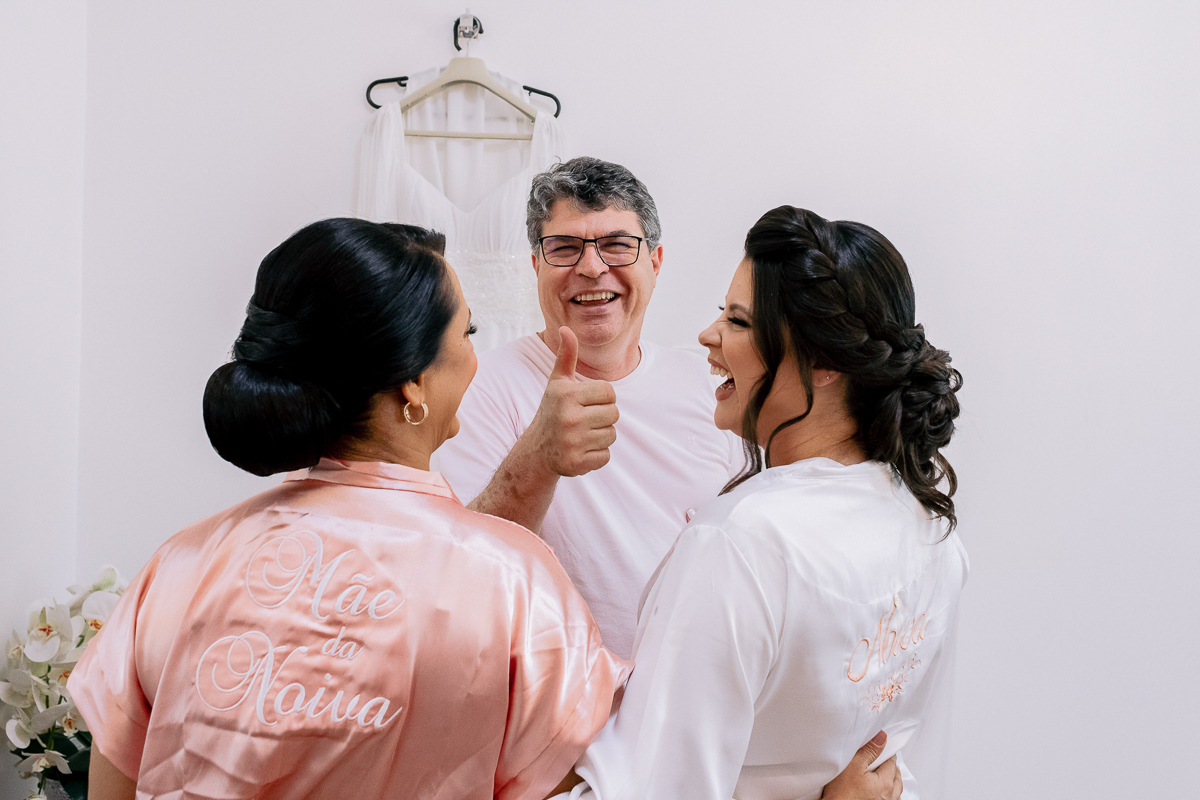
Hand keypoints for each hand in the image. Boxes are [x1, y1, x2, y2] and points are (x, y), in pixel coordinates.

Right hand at [527, 327, 618, 476]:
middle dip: (603, 417)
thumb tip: (566, 329)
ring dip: (601, 436)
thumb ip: (566, 356)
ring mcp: (572, 442)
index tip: (586, 403)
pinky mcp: (576, 463)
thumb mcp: (557, 383)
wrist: (537, 451)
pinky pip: (605, 456)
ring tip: (582, 434)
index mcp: (566, 394)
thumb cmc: (553, 411)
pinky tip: (581, 450)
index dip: (602, 398)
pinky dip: (596, 455)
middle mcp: (568, 417)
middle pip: (614, 414)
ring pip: (611, 435)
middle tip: (584, 420)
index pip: (609, 392)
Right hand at [819, 731, 902, 799]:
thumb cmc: (841, 795)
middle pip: (896, 776)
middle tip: (881, 759)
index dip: (885, 752)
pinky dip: (888, 794)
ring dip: (891, 781)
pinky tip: (878, 791)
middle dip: (890, 766)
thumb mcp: (852, 765)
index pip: (891, 761)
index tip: (880, 748)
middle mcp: (889, 796)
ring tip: (882, 775)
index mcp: (886, 783)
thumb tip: (882, 738)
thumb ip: (869, 750)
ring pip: (895, 790)